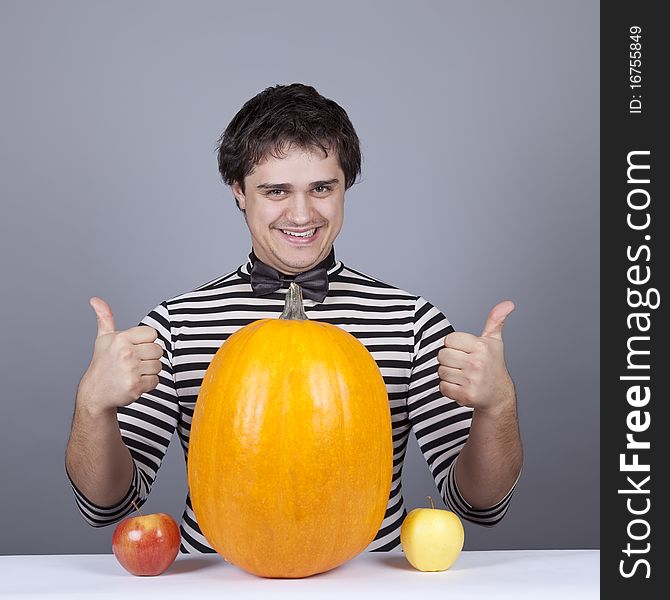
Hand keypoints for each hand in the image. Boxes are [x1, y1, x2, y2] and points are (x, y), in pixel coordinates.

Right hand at [78, 297, 162, 413]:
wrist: (95, 393)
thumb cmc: (102, 363)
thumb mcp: (103, 339)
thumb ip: (105, 318)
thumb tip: (95, 299)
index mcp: (121, 338)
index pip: (152, 334)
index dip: (146, 342)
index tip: (134, 348)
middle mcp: (126, 353)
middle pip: (158, 350)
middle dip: (149, 357)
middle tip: (134, 362)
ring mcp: (131, 370)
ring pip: (158, 366)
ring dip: (149, 371)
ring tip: (133, 372)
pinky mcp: (135, 386)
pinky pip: (156, 381)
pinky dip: (148, 384)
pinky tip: (134, 382)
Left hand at [437, 301, 514, 414]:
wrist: (498, 395)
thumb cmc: (493, 364)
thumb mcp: (494, 341)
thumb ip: (495, 320)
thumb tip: (508, 303)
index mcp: (481, 347)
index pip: (449, 339)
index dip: (453, 344)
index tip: (464, 350)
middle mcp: (477, 363)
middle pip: (442, 355)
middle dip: (449, 359)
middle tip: (462, 364)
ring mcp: (472, 380)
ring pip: (441, 371)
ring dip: (448, 374)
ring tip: (462, 375)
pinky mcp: (465, 395)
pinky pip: (442, 387)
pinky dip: (448, 388)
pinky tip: (461, 386)